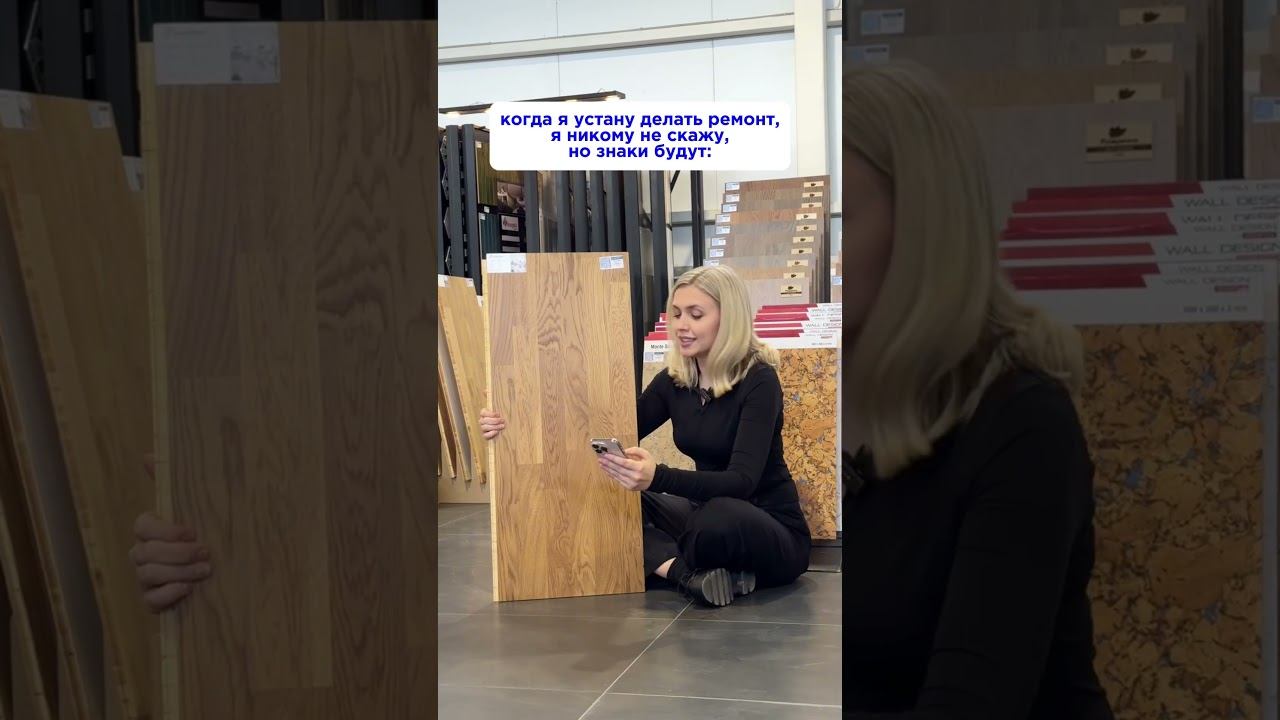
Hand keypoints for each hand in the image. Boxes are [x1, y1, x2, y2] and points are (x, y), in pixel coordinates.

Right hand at [131, 457, 211, 612]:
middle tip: (206, 552)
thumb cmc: (207, 534)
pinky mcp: (154, 601)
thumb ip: (173, 483)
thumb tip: (148, 454)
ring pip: (148, 575)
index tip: (192, 531)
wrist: (223, 572)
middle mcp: (143, 553)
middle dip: (177, 553)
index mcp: (151, 530)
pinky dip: (169, 595)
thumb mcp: (196, 508)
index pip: (142, 526)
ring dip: (179, 573)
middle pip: (145, 552)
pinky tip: (189, 590)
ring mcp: (145, 579)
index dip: (165, 529)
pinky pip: (151, 600)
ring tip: (206, 571)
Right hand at [480, 408, 505, 439]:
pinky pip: (485, 435)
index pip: (483, 413)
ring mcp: (482, 429)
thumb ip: (500, 412)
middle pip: (484, 420)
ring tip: (502, 426)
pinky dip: (491, 433)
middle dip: (495, 420)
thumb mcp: (501, 414)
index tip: (498, 414)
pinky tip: (497, 431)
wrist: (504, 429)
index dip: (490, 414)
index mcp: (484, 414)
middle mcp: (482, 421)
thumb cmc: (502, 419)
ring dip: (494, 426)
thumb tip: (501, 411)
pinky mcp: (485, 436)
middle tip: (503, 421)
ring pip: (484, 427)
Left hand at [597, 446, 655, 491]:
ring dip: (608, 469)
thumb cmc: (650, 465)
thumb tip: (622, 451)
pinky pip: (618, 480)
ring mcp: (632, 483)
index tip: (606, 455)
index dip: (614, 459)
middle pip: (618, 469)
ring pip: (617, 475)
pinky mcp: (629, 487)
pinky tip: (607, 470)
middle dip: (608, 463)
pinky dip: (611, 475)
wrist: (655, 479)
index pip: (624, 463)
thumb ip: (634, 451)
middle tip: (600, 458)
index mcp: (640, 467)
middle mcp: (635, 476)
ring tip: (601, 463)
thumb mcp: (645, 454)